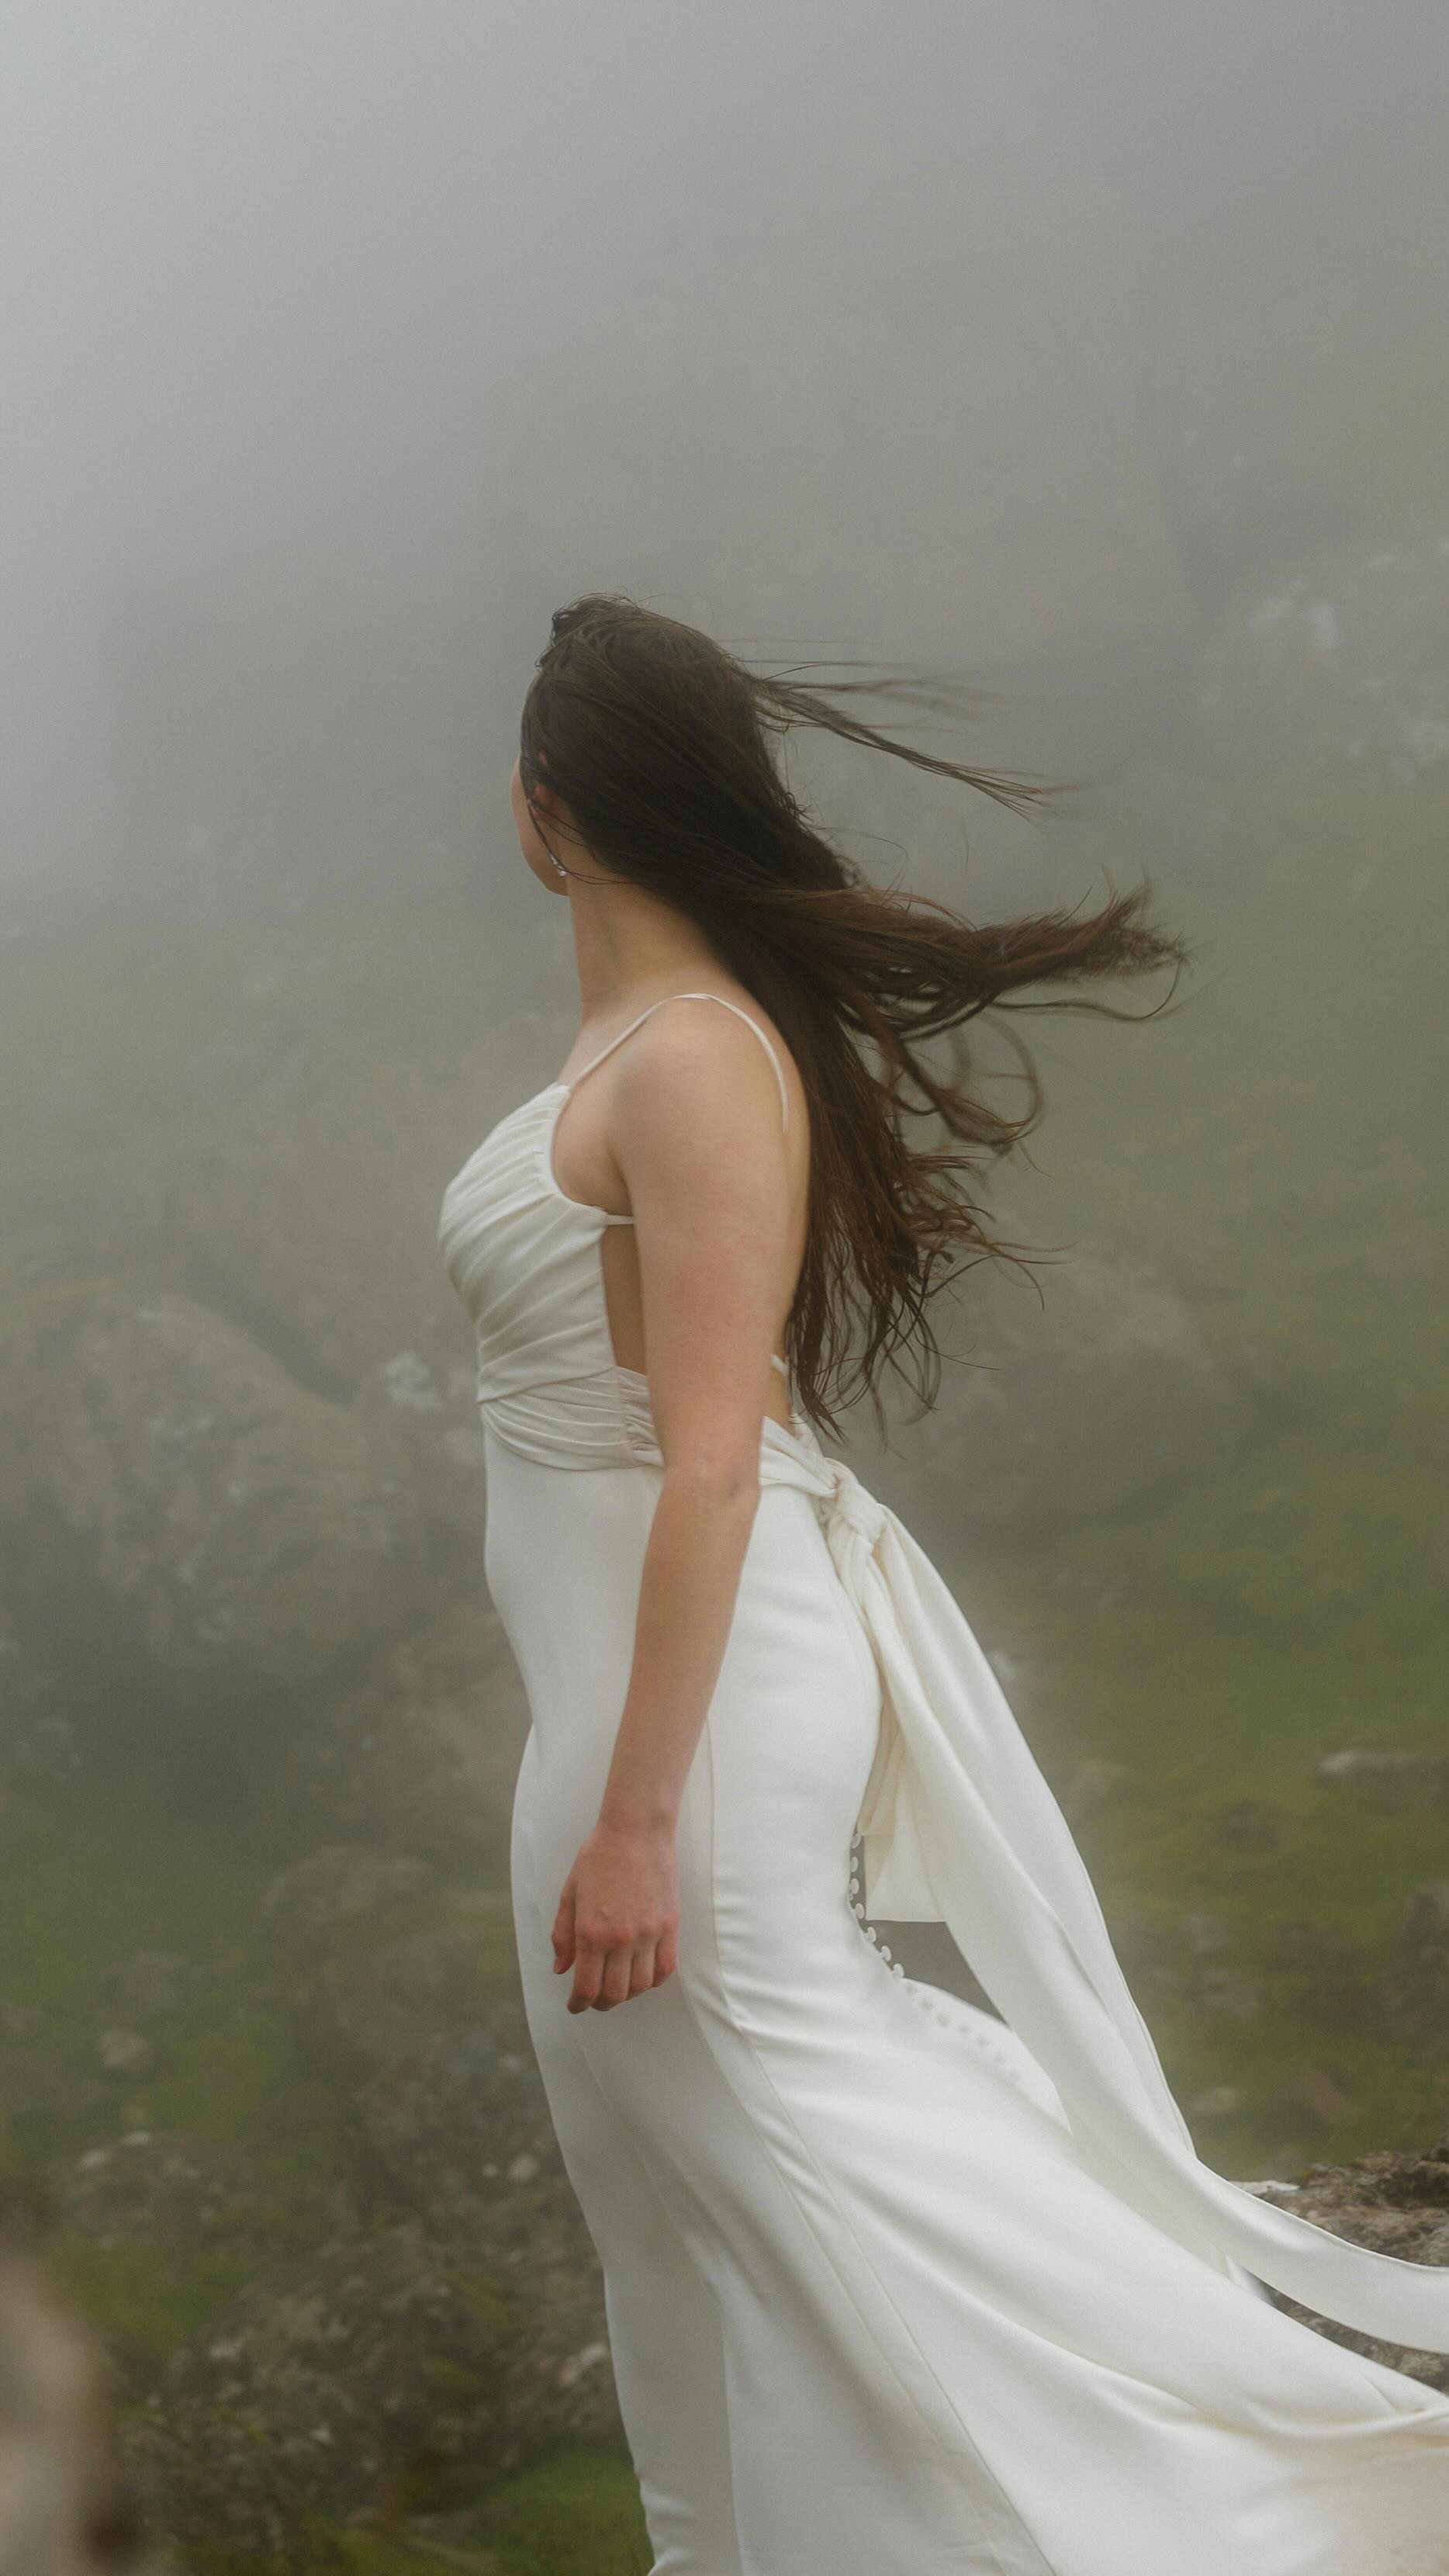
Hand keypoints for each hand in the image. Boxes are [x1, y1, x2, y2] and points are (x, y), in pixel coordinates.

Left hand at [551, 1816, 679, 2012]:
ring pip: (640, 1987)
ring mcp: (649, 1934)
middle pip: (614, 1994)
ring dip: (626, 1994)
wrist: (636, 1832)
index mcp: (591, 1932)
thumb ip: (562, 1935)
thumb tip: (561, 1969)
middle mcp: (621, 1940)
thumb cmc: (598, 1857)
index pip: (586, 1988)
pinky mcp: (670, 1927)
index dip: (579, 2004)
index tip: (575, 2006)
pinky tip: (642, 1976)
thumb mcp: (569, 1893)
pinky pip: (665, 1969)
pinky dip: (652, 1981)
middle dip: (600, 2003)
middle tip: (593, 2000)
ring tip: (617, 1987)